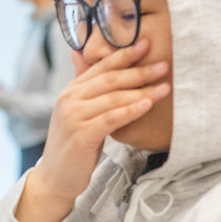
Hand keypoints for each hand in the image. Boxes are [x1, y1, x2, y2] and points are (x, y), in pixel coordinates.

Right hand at [16, 38, 170, 221]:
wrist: (55, 177)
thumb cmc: (74, 146)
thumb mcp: (79, 114)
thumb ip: (89, 90)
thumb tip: (91, 61)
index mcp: (70, 91)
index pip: (100, 67)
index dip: (125, 54)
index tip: (147, 44)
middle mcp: (69, 100)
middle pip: (110, 80)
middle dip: (140, 71)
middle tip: (164, 65)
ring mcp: (73, 117)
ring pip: (114, 98)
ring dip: (142, 91)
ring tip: (165, 88)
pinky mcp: (81, 135)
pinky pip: (112, 118)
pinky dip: (131, 111)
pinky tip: (147, 105)